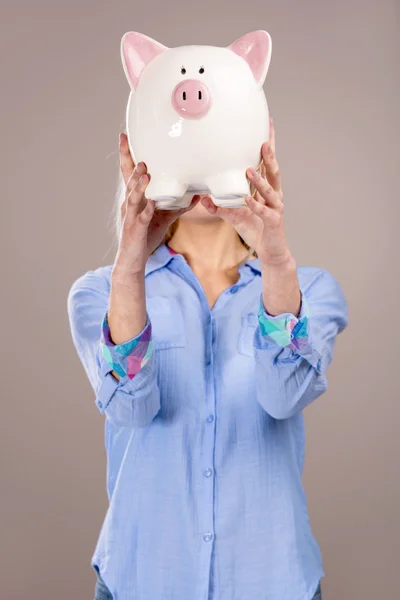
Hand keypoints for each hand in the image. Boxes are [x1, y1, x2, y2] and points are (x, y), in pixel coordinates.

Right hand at [114, 133, 200, 275]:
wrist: (134, 259)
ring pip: (133, 197)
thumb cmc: (146, 236)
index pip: (129, 173)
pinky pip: (142, 218)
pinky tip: (152, 203)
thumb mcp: (164, 217)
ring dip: (138, 185)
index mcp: (135, 198)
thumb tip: (197, 196)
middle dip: (129, 162)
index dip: (127, 155)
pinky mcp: (135, 230)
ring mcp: (131, 217)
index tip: (124, 136)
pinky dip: (147, 211)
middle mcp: (130, 204)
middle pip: (127, 180)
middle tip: (129, 144)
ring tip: (145, 172)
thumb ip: (179, 206)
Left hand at [201, 118, 291, 265]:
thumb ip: (221, 207)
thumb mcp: (236, 216)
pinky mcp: (273, 222)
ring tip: (249, 169)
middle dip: (269, 156)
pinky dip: (255, 206)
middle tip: (263, 141)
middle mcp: (274, 196)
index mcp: (268, 190)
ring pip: (269, 191)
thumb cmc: (257, 230)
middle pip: (274, 172)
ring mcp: (276, 209)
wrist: (272, 252)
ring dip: (259, 180)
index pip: (268, 165)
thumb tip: (202, 198)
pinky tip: (247, 199)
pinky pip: (264, 212)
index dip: (268, 147)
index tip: (267, 127)